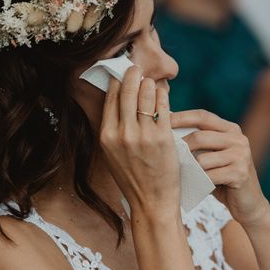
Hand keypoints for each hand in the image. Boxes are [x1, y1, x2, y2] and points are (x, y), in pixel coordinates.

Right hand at [99, 66, 179, 218]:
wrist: (151, 201)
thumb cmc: (133, 177)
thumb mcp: (113, 153)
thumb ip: (114, 129)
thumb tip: (119, 101)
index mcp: (106, 135)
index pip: (111, 97)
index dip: (117, 80)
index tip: (122, 70)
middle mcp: (122, 133)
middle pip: (127, 90)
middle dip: (133, 74)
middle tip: (137, 67)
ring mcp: (143, 135)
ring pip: (146, 95)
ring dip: (149, 84)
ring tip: (151, 81)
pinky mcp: (163, 137)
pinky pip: (163, 106)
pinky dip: (163, 96)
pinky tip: (163, 92)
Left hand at [171, 109, 269, 227]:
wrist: (249, 203)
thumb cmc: (224, 178)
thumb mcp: (213, 155)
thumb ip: (200, 143)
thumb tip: (168, 131)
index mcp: (231, 129)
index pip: (203, 116)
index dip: (182, 117)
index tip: (163, 120)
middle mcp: (238, 139)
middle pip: (199, 136)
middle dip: (180, 147)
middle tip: (167, 157)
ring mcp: (241, 156)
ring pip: (202, 159)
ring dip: (190, 169)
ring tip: (184, 175)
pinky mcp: (240, 173)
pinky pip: (209, 176)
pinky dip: (200, 182)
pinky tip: (198, 186)